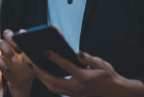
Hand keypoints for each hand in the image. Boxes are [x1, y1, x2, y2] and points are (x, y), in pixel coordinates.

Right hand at [0, 29, 35, 89]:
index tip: (23, 37)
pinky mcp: (0, 62)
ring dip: (7, 51)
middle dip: (11, 38)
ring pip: (1, 43)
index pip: (18, 32)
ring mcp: (5, 52)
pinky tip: (9, 69)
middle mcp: (11, 44)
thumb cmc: (31, 67)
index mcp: (20, 42)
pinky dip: (2, 63)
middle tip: (19, 49)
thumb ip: (36, 56)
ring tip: (16, 61)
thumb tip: (40, 52)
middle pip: (6, 33)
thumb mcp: (35, 62)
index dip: (20, 33)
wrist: (24, 79)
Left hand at [28, 51, 143, 96]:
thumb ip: (88, 59)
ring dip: (41, 78)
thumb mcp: (101, 64)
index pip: (67, 66)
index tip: (45, 50)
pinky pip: (56, 90)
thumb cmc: (107, 75)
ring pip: (52, 87)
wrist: (114, 91)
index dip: (55, 58)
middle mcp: (77, 86)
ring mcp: (73, 93)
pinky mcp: (72, 95)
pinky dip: (47, 82)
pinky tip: (40, 73)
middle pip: (53, 80)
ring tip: (32, 66)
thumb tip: (77, 53)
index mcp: (84, 77)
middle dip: (40, 71)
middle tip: (29, 61)